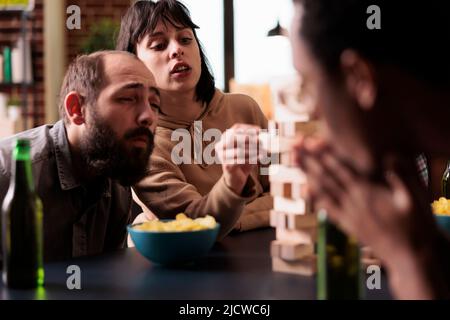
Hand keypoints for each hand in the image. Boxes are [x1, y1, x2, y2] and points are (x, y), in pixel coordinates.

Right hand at [215, 124, 259, 194]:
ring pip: (239, 151)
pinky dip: (250, 159)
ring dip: (252, 151)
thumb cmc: (244, 158)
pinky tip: (258, 159)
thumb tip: (262, 133)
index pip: (236, 128)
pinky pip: (240, 161)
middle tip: (260, 141)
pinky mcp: (227, 166)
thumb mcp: (250, 147)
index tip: (259, 131)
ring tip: (262, 152)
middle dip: (249, 139)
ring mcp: (222, 156)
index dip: (248, 129)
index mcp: (225, 137)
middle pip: (235, 137)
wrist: (236, 177)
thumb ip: (255, 139)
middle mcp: (221, 145)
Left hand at [293, 136, 446, 297]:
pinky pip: (328, 209)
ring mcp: (348, 214)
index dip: (325, 154)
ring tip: (295, 161)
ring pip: (323, 190)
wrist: (409, 256)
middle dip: (309, 160)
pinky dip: (316, 198)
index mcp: (367, 192)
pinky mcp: (348, 225)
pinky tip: (306, 189)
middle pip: (326, 177)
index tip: (311, 142)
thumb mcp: (413, 200)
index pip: (341, 169)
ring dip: (307, 174)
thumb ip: (401, 177)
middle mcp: (353, 201)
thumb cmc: (415, 226)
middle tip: (294, 146)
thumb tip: (390, 157)